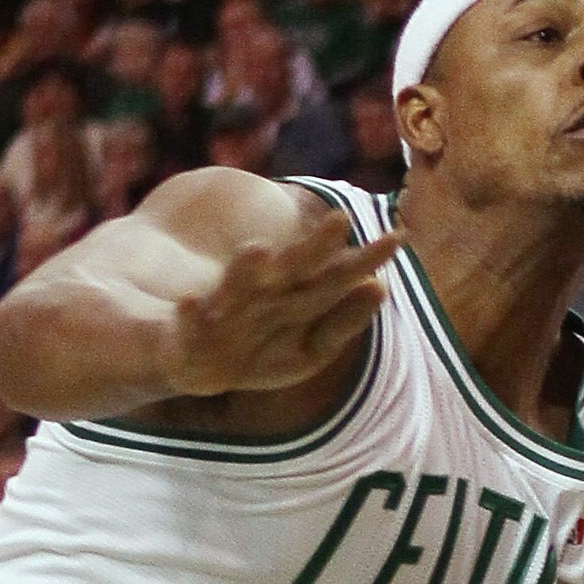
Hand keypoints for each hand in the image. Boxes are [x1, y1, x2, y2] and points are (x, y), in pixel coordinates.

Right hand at [168, 201, 403, 395]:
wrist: (187, 364)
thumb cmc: (253, 354)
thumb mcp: (305, 351)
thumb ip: (340, 323)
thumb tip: (379, 288)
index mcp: (289, 301)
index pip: (332, 278)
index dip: (362, 262)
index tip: (399, 238)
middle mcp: (258, 299)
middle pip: (290, 272)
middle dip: (313, 250)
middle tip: (341, 219)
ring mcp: (221, 314)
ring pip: (235, 290)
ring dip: (246, 271)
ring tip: (259, 252)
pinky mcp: (184, 332)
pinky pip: (185, 325)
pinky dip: (188, 316)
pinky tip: (187, 304)